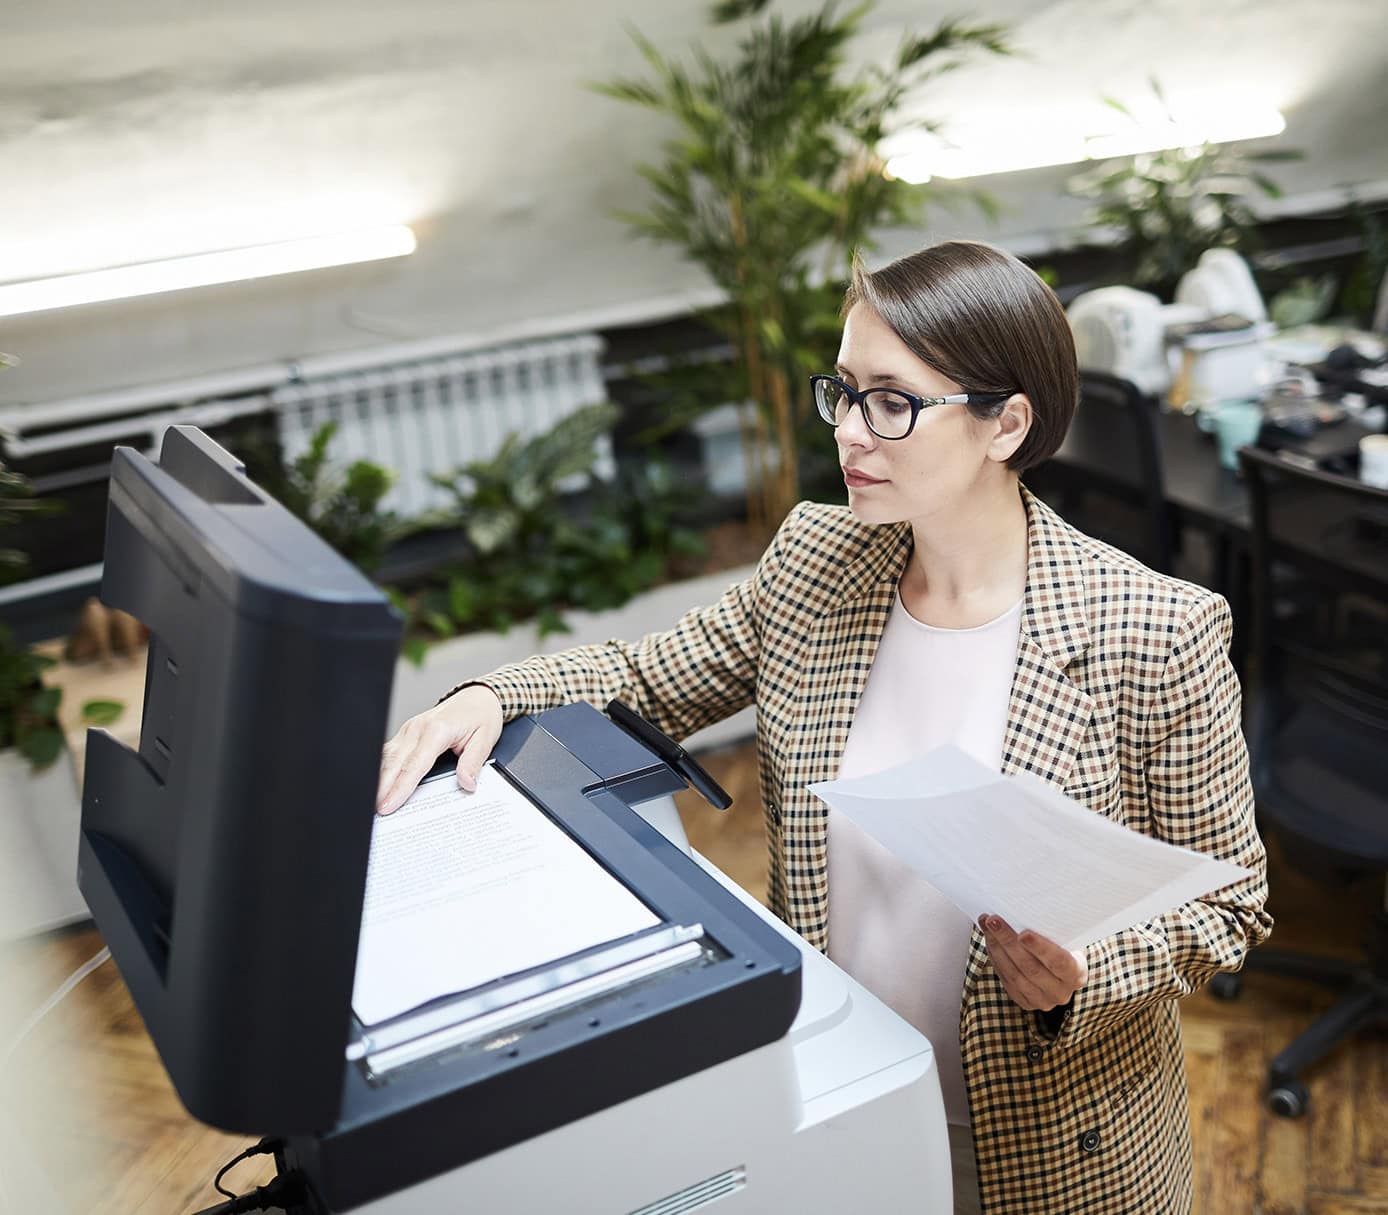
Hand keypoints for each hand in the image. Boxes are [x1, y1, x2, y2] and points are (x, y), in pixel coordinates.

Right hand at [376, 685, 503, 814]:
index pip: (414, 765)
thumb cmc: (481, 716)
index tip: (388, 805)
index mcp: (437, 730)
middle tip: (374, 812)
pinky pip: (390, 752)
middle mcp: (418, 729)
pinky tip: (377, 784)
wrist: (479, 697)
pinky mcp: (406, 733)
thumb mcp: (485, 740)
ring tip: (371, 802)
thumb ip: (473, 763)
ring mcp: (409, 730)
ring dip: (378, 780)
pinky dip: (381, 769)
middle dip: (381, 788)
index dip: (399, 788)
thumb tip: (466, 783)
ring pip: (386, 757)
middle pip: (393, 763)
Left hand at [979, 915, 1087, 1011]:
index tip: (1023, 933)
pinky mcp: (1024, 1001)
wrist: (1059, 965)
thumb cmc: (1062, 944)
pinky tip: (990, 939)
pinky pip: (1006, 980)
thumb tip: (1025, 905)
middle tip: (994, 920)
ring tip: (987, 925)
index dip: (1041, 948)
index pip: (1060, 962)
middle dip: (1009, 941)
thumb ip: (1052, 928)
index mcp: (1076, 973)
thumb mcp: (1065, 936)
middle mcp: (1061, 992)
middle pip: (1031, 968)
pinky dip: (995, 957)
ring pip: (1015, 975)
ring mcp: (1042, 1000)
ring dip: (997, 948)